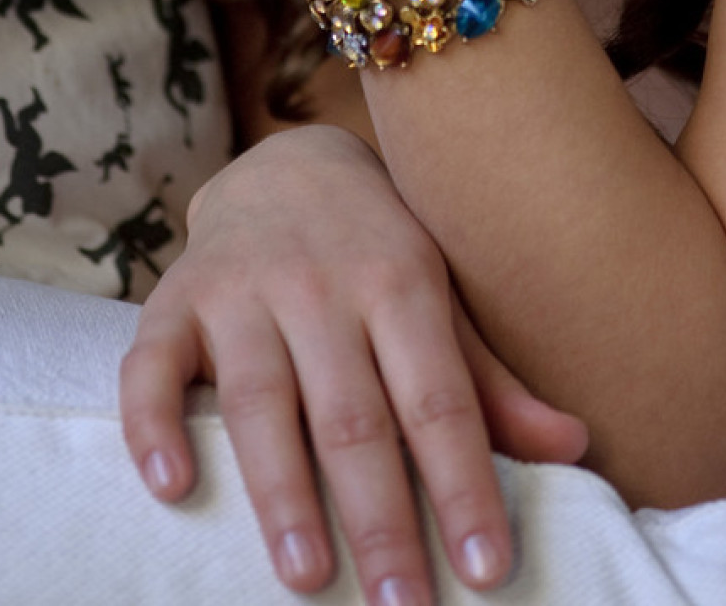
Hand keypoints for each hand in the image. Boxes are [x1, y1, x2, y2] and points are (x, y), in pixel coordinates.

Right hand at [120, 127, 588, 601]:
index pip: (438, 400)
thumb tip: (575, 447)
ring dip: (281, 490)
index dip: (464, 485)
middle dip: (379, 516)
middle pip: (353, 415)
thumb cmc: (377, 252)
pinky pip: (151, 365)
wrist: (286, 161)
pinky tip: (172, 485)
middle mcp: (320, 284)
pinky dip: (153, 423)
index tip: (485, 571)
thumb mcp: (441, 299)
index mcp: (401, 282)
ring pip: (260, 399)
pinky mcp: (175, 299)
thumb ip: (490, 382)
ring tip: (305, 575)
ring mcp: (242, 289)